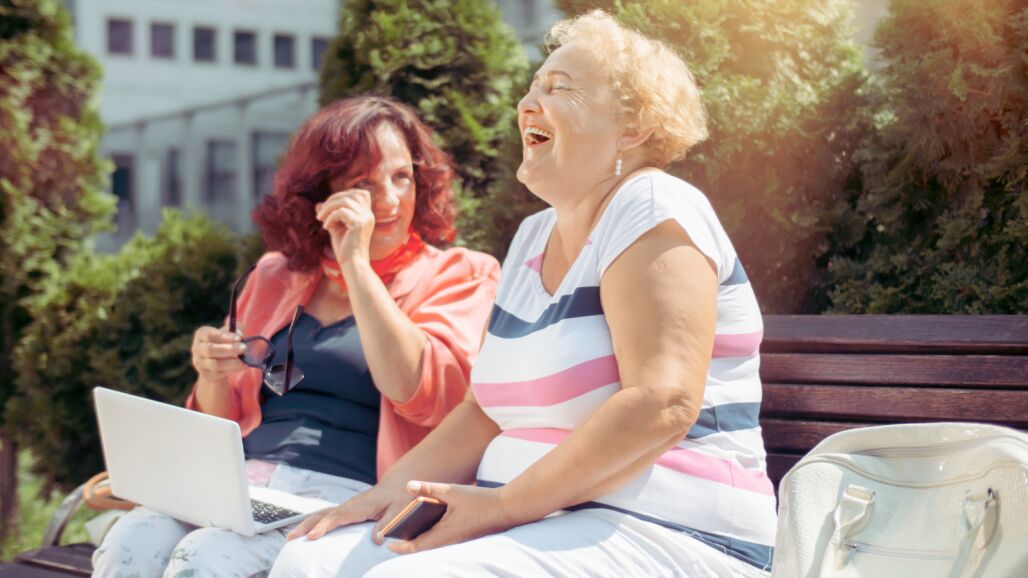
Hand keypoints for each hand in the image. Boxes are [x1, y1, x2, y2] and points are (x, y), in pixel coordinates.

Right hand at [191, 325, 246, 383]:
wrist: (215, 361)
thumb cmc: (223, 342)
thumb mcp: (228, 333)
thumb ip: (234, 331)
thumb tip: (239, 335)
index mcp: (201, 334)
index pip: (209, 335)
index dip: (224, 337)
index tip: (238, 338)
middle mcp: (197, 348)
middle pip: (210, 349)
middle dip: (229, 349)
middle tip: (244, 348)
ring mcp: (200, 363)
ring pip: (215, 364)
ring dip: (233, 362)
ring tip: (245, 360)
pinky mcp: (207, 374)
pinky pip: (220, 373)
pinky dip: (233, 369)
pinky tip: (242, 365)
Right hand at [287, 481, 409, 541]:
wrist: (396, 485)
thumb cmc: (398, 497)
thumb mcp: (398, 510)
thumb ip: (387, 524)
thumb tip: (376, 540)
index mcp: (361, 506)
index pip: (339, 517)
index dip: (325, 526)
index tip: (313, 536)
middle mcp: (349, 505)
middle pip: (323, 514)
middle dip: (306, 526)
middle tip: (291, 538)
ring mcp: (345, 507)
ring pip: (321, 514)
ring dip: (305, 525)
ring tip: (290, 538)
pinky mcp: (344, 510)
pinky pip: (325, 516)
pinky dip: (312, 523)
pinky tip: (304, 533)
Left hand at [316, 189, 373, 267]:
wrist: (352, 264)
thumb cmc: (345, 249)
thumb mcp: (335, 228)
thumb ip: (329, 215)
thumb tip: (318, 204)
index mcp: (366, 215)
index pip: (361, 193)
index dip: (344, 194)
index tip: (331, 206)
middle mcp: (368, 215)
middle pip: (352, 194)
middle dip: (333, 199)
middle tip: (321, 212)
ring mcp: (365, 219)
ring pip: (345, 200)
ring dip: (329, 207)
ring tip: (320, 219)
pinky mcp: (359, 224)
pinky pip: (341, 212)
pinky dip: (330, 218)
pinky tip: (326, 228)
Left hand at [386, 480, 519, 554]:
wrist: (506, 508)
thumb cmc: (480, 501)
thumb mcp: (452, 491)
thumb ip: (429, 488)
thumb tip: (408, 486)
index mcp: (444, 534)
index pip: (417, 546)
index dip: (401, 547)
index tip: (388, 545)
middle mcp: (450, 540)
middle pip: (424, 546)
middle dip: (408, 543)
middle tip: (395, 535)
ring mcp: (458, 538)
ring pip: (434, 542)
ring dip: (421, 538)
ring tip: (409, 528)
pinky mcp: (464, 533)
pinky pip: (444, 537)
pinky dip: (433, 532)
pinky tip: (432, 520)